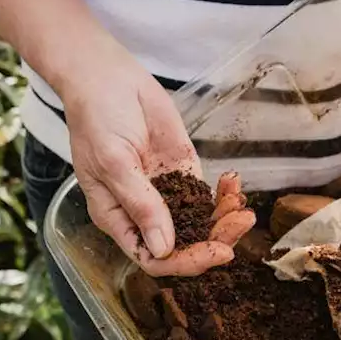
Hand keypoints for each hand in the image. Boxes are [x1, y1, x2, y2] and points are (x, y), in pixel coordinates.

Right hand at [63, 65, 254, 276]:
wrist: (107, 77)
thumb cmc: (97, 118)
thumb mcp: (113, 161)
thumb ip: (140, 203)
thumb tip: (162, 248)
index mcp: (117, 217)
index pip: (152, 257)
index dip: (184, 262)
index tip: (215, 251)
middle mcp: (142, 212)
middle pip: (182, 245)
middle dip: (214, 240)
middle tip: (240, 224)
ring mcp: (165, 192)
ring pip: (199, 223)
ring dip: (224, 220)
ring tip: (243, 208)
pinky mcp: (182, 171)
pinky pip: (207, 195)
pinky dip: (224, 195)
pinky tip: (234, 184)